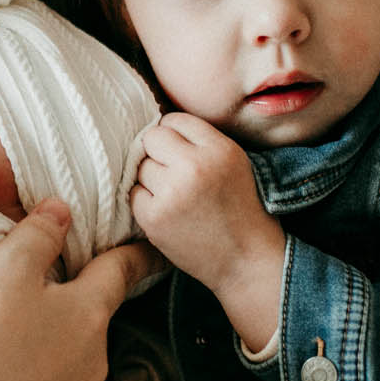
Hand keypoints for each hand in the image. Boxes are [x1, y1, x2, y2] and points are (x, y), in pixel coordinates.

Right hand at [0, 199, 164, 380]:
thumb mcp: (5, 268)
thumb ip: (38, 234)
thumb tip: (63, 211)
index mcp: (88, 313)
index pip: (122, 272)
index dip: (137, 255)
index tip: (151, 249)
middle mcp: (94, 360)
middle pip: (90, 320)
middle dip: (72, 309)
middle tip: (32, 303)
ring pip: (73, 362)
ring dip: (51, 352)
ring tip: (7, 350)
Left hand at [130, 113, 283, 292]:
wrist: (246, 260)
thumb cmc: (240, 210)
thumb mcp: (234, 162)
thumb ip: (200, 141)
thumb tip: (158, 126)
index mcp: (218, 149)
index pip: (174, 119)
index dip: (174, 136)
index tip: (180, 152)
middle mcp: (195, 166)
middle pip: (152, 138)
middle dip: (159, 153)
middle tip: (175, 174)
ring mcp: (172, 192)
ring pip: (141, 166)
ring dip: (152, 179)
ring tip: (176, 196)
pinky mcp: (155, 217)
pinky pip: (133, 194)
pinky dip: (145, 202)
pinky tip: (167, 212)